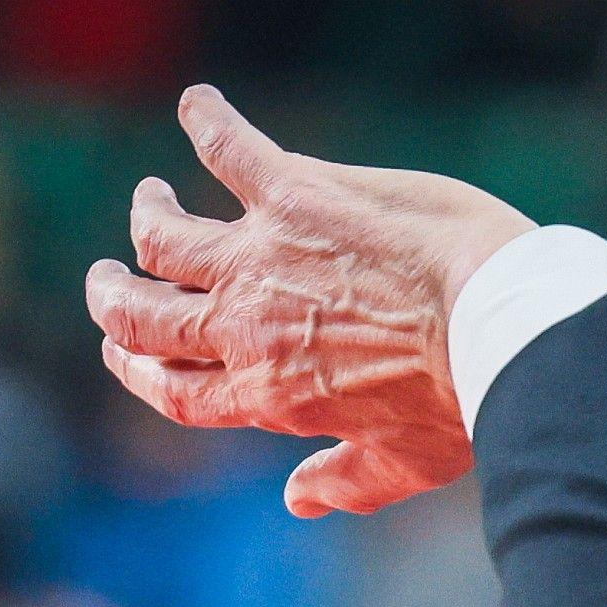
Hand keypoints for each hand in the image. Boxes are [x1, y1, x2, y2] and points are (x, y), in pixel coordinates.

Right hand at [85, 85, 534, 516]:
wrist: (500, 325)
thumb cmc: (463, 402)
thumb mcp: (406, 463)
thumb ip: (345, 481)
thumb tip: (300, 502)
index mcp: (267, 396)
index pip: (176, 389)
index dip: (138, 370)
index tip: (120, 352)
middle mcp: (246, 329)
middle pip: (147, 316)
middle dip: (114, 300)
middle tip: (106, 281)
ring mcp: (261, 257)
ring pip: (164, 238)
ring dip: (148, 218)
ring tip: (149, 199)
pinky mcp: (294, 194)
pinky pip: (228, 148)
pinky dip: (208, 121)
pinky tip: (199, 104)